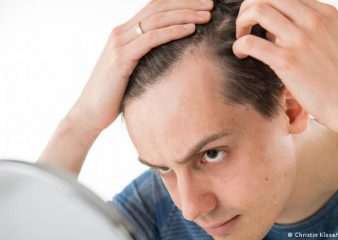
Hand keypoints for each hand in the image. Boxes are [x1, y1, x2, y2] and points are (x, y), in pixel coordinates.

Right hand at [68, 0, 212, 133]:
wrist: (89, 112)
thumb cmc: (114, 94)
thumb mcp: (132, 69)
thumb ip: (145, 57)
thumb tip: (170, 56)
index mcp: (125, 32)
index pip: (155, 7)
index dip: (180, 2)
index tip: (202, 3)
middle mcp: (121, 32)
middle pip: (158, 8)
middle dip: (187, 4)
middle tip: (211, 4)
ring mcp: (120, 43)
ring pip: (157, 20)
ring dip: (185, 15)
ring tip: (207, 15)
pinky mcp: (121, 58)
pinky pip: (151, 39)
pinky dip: (172, 32)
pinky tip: (190, 30)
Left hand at [232, 0, 337, 130]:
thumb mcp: (335, 41)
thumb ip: (313, 29)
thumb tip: (283, 29)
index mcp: (325, 13)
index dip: (267, 4)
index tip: (261, 22)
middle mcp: (313, 20)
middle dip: (249, 7)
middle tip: (245, 26)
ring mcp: (300, 39)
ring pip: (257, 10)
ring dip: (242, 23)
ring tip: (242, 38)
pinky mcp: (288, 61)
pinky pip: (251, 42)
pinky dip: (239, 45)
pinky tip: (241, 55)